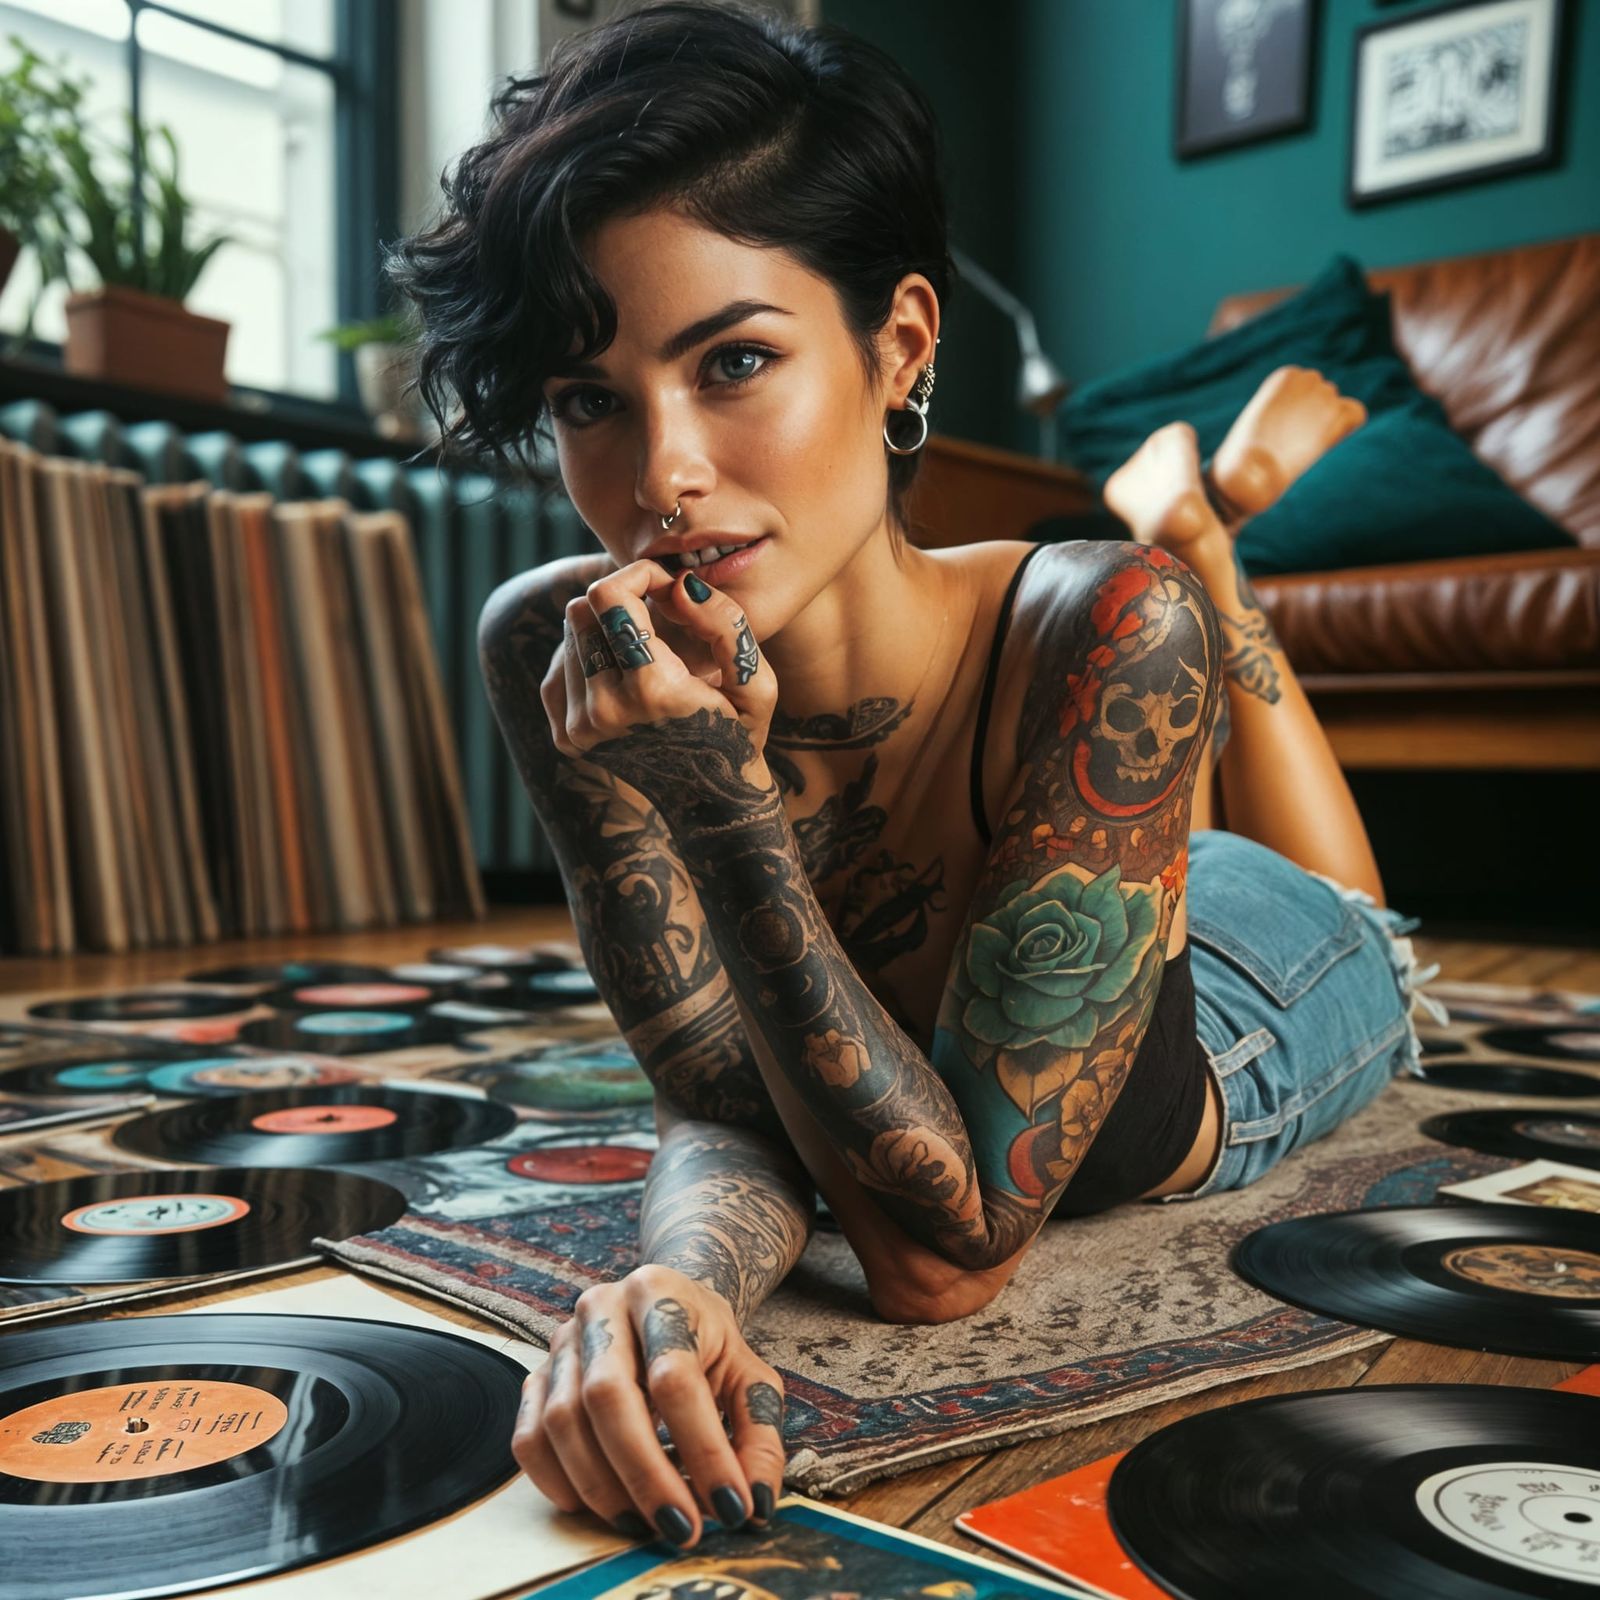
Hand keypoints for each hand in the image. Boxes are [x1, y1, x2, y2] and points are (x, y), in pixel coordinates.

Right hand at [512, 1266, 786, 1548]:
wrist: (665, 1305)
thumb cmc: (709, 1346)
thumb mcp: (749, 1376)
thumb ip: (759, 1435)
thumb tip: (755, 1502)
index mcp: (660, 1294)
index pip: (674, 1376)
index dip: (704, 1449)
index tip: (730, 1507)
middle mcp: (602, 1308)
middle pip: (608, 1396)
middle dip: (645, 1475)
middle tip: (680, 1529)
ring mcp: (562, 1342)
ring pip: (562, 1420)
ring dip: (603, 1487)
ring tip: (644, 1524)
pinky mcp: (536, 1376)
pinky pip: (528, 1437)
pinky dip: (556, 1481)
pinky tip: (595, 1506)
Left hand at [541, 560, 776, 803]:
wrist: (709, 803)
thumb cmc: (738, 736)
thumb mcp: (757, 682)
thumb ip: (726, 623)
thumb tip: (679, 585)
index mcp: (652, 690)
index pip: (609, 596)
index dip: (637, 575)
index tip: (665, 586)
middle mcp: (605, 710)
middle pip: (582, 611)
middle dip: (621, 601)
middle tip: (659, 617)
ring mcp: (580, 727)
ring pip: (570, 636)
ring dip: (606, 630)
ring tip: (648, 654)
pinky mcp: (566, 736)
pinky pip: (559, 668)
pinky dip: (588, 658)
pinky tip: (624, 674)